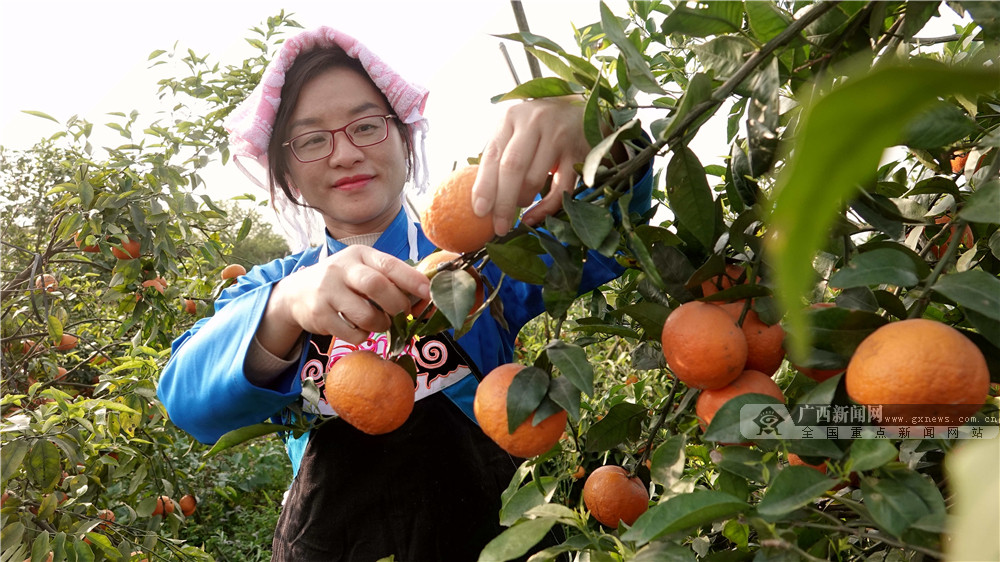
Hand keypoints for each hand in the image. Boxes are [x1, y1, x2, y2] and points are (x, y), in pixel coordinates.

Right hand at [259, 246, 430, 350]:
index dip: (412, 279)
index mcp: (360, 254)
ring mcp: (327, 291)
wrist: (297, 293)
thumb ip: (390, 278)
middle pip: (376, 286)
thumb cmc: (343, 282)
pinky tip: (359, 328)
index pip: (389, 264)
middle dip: (397, 304)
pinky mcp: (319, 314)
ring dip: (381, 324)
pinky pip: (352, 332)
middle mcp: (341, 268)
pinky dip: (363, 335)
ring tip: (380, 322)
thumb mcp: (363, 269)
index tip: (429, 292)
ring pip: (365, 314)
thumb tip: (427, 296)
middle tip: (402, 313)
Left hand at [471, 95, 591, 235]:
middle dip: (503, 202)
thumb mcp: (516, 129)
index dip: (484, 186)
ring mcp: (559, 136)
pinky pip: (561, 189)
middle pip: (512, 168)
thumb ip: (499, 154)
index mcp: (511, 117)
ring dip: (523, 201)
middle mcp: (535, 122)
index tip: (479, 211)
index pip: (493, 155)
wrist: (583, 111)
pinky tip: (533, 217)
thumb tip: (479, 198)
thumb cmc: (540, 126)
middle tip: (498, 227)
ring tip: (518, 208)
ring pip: (535, 179)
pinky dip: (545, 208)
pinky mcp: (580, 152)